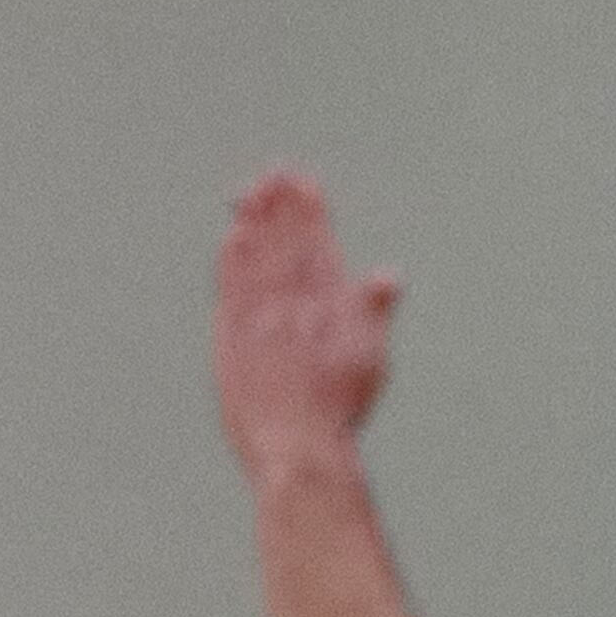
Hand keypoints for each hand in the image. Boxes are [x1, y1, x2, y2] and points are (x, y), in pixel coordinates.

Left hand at [216, 169, 399, 479]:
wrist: (299, 446)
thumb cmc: (338, 410)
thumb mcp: (370, 358)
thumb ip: (373, 311)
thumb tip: (387, 274)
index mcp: (333, 306)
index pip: (321, 246)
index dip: (311, 211)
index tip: (304, 181)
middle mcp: (299, 305)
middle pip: (288, 244)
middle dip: (282, 205)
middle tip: (274, 170)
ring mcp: (265, 319)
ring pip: (259, 259)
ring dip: (256, 222)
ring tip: (250, 191)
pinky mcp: (235, 338)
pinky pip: (231, 288)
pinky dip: (231, 259)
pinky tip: (228, 235)